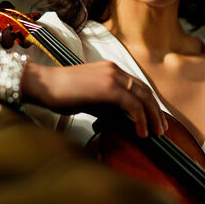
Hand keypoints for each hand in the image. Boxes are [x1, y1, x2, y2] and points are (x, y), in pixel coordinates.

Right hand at [20, 61, 167, 137]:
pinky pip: (132, 104)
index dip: (149, 104)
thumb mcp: (89, 100)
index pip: (138, 86)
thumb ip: (106, 107)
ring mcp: (112, 76)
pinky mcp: (108, 87)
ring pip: (143, 97)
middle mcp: (114, 70)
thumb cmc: (60, 94)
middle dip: (156, 112)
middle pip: (145, 91)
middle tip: (162, 130)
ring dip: (153, 117)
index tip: (155, 120)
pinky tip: (140, 132)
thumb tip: (120, 121)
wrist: (42, 85)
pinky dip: (140, 119)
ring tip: (156, 133)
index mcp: (111, 69)